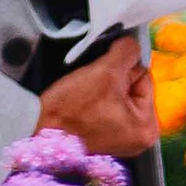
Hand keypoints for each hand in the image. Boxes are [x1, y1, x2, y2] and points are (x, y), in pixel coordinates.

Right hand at [38, 36, 156, 158]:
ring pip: (119, 95)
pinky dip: (98, 101)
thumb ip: (127, 51)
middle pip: (133, 87)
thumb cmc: (72, 107)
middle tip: (91, 89)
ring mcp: (123, 142)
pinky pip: (109, 107)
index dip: (121, 70)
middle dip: (113, 81)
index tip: (101, 80)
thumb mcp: (106, 71)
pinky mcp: (106, 139)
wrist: (39, 128)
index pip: (144, 76)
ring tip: (86, 97)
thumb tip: (132, 43)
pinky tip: (83, 105)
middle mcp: (140, 139)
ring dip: (103, 89)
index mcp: (147, 128)